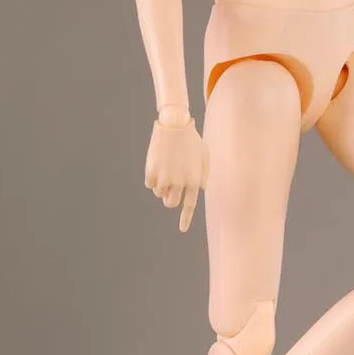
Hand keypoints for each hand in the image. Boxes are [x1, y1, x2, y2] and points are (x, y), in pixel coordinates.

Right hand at [144, 117, 208, 231]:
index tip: (182, 230)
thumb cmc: (191, 140)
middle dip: (169, 199)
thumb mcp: (203, 157)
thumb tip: (200, 190)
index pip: (189, 206)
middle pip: (171, 203)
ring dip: (161, 188)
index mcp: (194, 180)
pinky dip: (152, 179)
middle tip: (170, 188)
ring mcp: (164, 177)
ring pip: (159, 194)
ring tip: (165, 171)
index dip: (185, 219)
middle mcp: (179, 182)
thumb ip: (202, 176)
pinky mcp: (151, 171)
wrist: (175, 125)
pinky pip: (150, 184)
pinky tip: (157, 165)